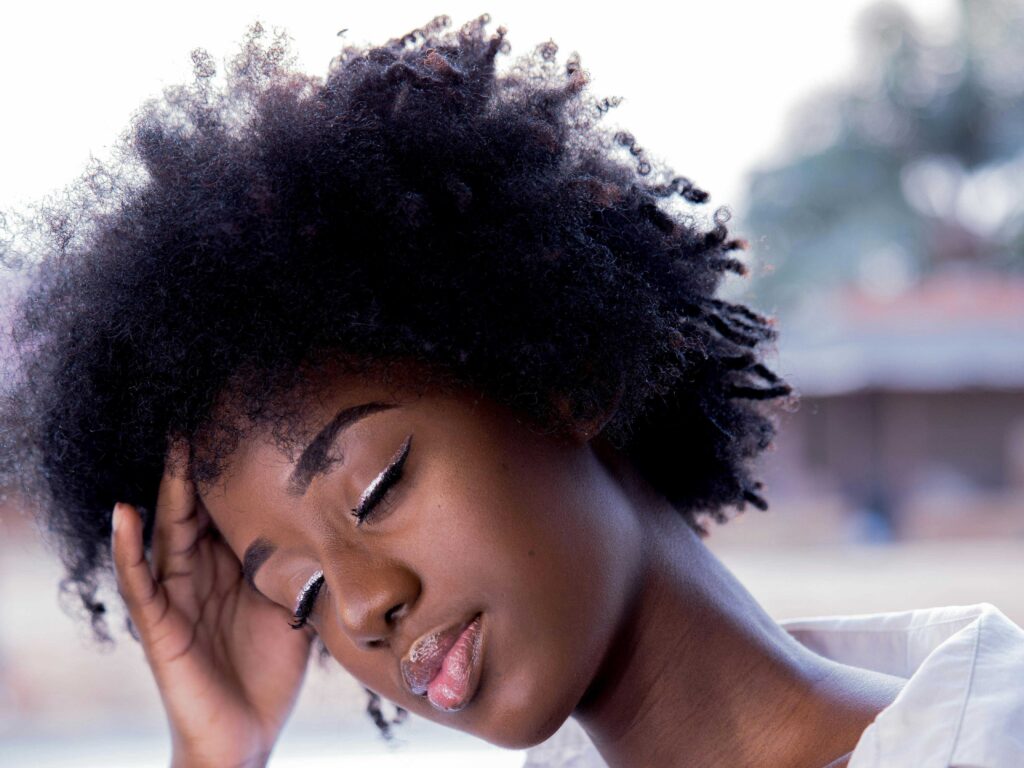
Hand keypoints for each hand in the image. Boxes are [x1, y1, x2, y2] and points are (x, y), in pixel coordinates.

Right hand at [111, 443, 313, 767]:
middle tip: (202, 414)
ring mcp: (174, 597)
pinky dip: (127, 548)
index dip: (231, 472)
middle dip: (198, 466)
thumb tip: (337, 526)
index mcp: (230, 567)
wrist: (245, 734)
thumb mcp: (294, 606)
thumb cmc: (269, 670)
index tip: (244, 424)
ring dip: (167, 489)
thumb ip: (301, 568)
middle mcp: (197, 574)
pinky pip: (139, 583)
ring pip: (166, 532)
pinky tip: (123, 513)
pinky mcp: (160, 626)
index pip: (227, 509)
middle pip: (195, 509)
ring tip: (171, 444)